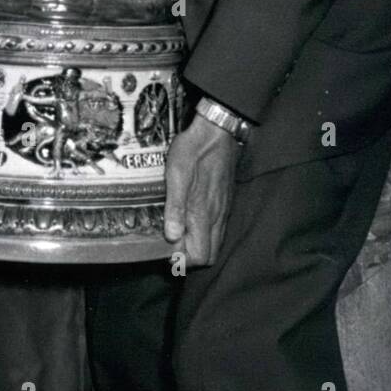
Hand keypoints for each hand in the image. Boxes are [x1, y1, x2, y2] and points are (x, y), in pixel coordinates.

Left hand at [163, 114, 238, 266]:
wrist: (217, 131)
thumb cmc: (194, 151)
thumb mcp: (177, 174)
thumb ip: (175, 207)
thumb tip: (172, 236)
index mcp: (204, 214)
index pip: (200, 257)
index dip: (182, 260)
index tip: (166, 248)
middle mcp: (217, 217)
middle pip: (209, 255)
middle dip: (190, 256)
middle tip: (171, 242)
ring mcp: (223, 210)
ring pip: (214, 242)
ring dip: (197, 244)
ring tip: (178, 230)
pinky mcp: (225, 201)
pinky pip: (217, 229)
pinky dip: (204, 233)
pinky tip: (190, 218)